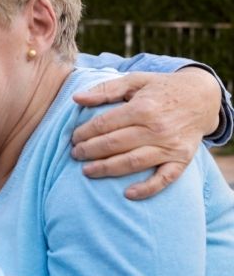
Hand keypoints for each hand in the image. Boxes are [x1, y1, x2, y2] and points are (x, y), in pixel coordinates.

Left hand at [71, 68, 220, 199]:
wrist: (202, 97)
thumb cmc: (161, 88)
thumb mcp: (134, 81)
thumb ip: (105, 89)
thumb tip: (76, 98)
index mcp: (143, 108)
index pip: (104, 124)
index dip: (84, 133)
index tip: (73, 138)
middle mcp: (157, 128)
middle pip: (114, 144)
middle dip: (89, 151)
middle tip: (75, 154)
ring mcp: (171, 146)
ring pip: (133, 162)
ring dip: (107, 169)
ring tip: (87, 171)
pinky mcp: (182, 159)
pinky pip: (165, 178)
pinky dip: (148, 188)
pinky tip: (128, 194)